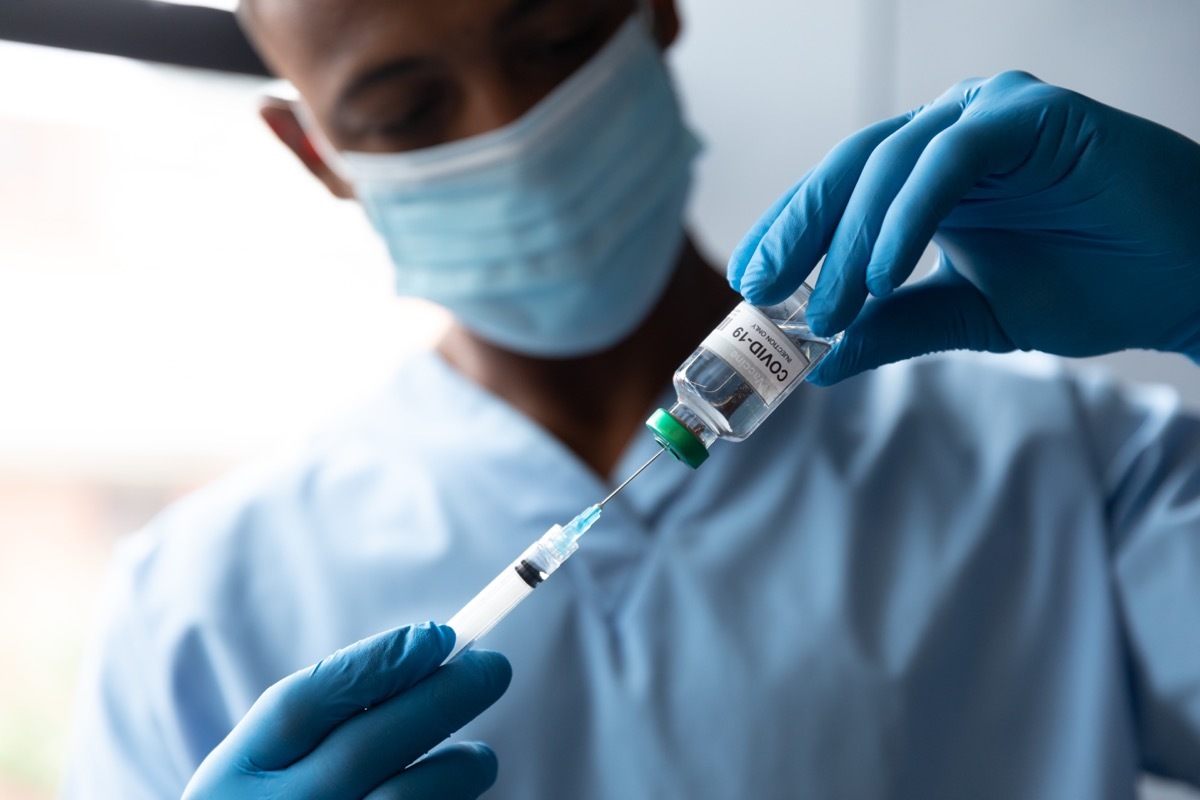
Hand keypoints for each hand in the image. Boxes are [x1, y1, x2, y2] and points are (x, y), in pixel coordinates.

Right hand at [182, 623, 510, 798]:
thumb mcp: (264, 766)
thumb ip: (325, 715)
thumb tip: (433, 647)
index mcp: (231, 779)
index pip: (303, 703)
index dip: (376, 661)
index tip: (439, 634)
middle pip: (365, 746)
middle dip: (440, 697)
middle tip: (494, 667)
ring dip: (461, 767)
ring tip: (479, 757)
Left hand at [728, 71, 1199, 384]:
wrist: (1192, 281)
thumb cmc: (1092, 285)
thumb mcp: (969, 315)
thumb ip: (895, 327)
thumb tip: (818, 363)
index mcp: (928, 174)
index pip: (839, 194)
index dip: (788, 233)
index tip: (749, 284)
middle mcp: (949, 134)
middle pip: (848, 170)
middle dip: (799, 231)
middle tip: (762, 289)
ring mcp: (988, 115)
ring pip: (889, 161)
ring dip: (849, 239)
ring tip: (828, 309)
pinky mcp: (1031, 114)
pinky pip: (949, 158)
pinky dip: (907, 215)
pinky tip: (880, 273)